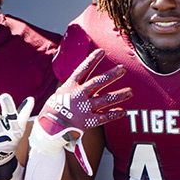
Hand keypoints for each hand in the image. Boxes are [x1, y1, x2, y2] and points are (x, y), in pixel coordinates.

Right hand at [32, 49, 131, 173]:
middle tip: (123, 69)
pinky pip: (104, 117)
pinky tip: (122, 111)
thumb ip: (74, 85)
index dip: (92, 60)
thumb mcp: (60, 93)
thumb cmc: (54, 109)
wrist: (50, 128)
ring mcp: (85, 107)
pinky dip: (114, 114)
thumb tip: (82, 75)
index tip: (102, 51)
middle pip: (98, 82)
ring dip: (119, 95)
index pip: (83, 69)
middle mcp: (79, 94)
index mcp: (71, 86)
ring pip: (105, 99)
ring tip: (130, 92)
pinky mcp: (89, 120)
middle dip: (112, 75)